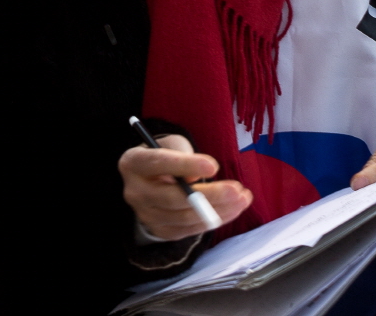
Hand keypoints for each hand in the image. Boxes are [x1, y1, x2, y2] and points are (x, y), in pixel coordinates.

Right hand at [120, 132, 250, 240]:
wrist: (152, 182)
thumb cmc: (167, 158)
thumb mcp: (172, 144)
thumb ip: (182, 154)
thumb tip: (195, 180)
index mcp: (133, 163)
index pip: (157, 163)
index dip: (185, 165)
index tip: (214, 166)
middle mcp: (134, 192)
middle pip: (173, 197)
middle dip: (210, 195)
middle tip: (237, 190)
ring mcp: (146, 215)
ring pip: (186, 217)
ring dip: (219, 209)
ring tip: (243, 198)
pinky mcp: (161, 231)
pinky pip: (192, 229)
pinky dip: (216, 220)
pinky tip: (233, 209)